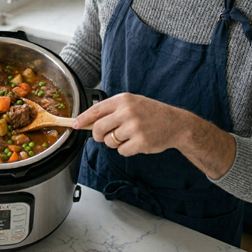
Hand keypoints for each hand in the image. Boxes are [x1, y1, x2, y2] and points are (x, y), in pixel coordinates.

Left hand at [73, 92, 191, 155]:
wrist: (176, 124)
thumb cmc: (152, 113)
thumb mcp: (133, 104)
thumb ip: (113, 110)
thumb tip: (90, 122)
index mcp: (124, 100)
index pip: (96, 110)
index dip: (82, 119)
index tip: (74, 125)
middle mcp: (127, 111)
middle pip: (98, 128)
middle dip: (99, 136)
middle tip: (106, 136)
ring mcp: (134, 127)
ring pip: (110, 142)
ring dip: (116, 143)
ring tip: (129, 136)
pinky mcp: (140, 142)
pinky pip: (122, 151)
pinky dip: (127, 150)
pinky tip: (137, 142)